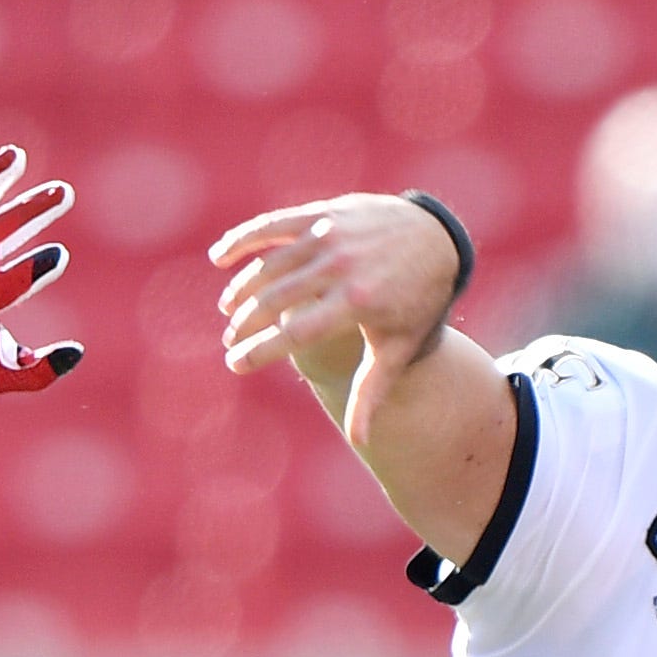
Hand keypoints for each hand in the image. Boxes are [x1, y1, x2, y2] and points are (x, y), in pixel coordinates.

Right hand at [209, 192, 464, 395]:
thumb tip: (361, 442)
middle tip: (231, 340)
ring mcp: (330, 235)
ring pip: (270, 265)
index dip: (260, 350)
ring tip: (229, 311)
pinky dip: (243, 239)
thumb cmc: (417, 300)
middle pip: (275, 299)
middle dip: (246, 323)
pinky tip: (219, 257)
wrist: (436, 238)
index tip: (235, 363)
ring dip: (242, 289)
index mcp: (357, 302)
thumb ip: (373, 391)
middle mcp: (341, 266)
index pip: (295, 332)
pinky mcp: (323, 213)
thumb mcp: (399, 347)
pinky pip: (274, 226)